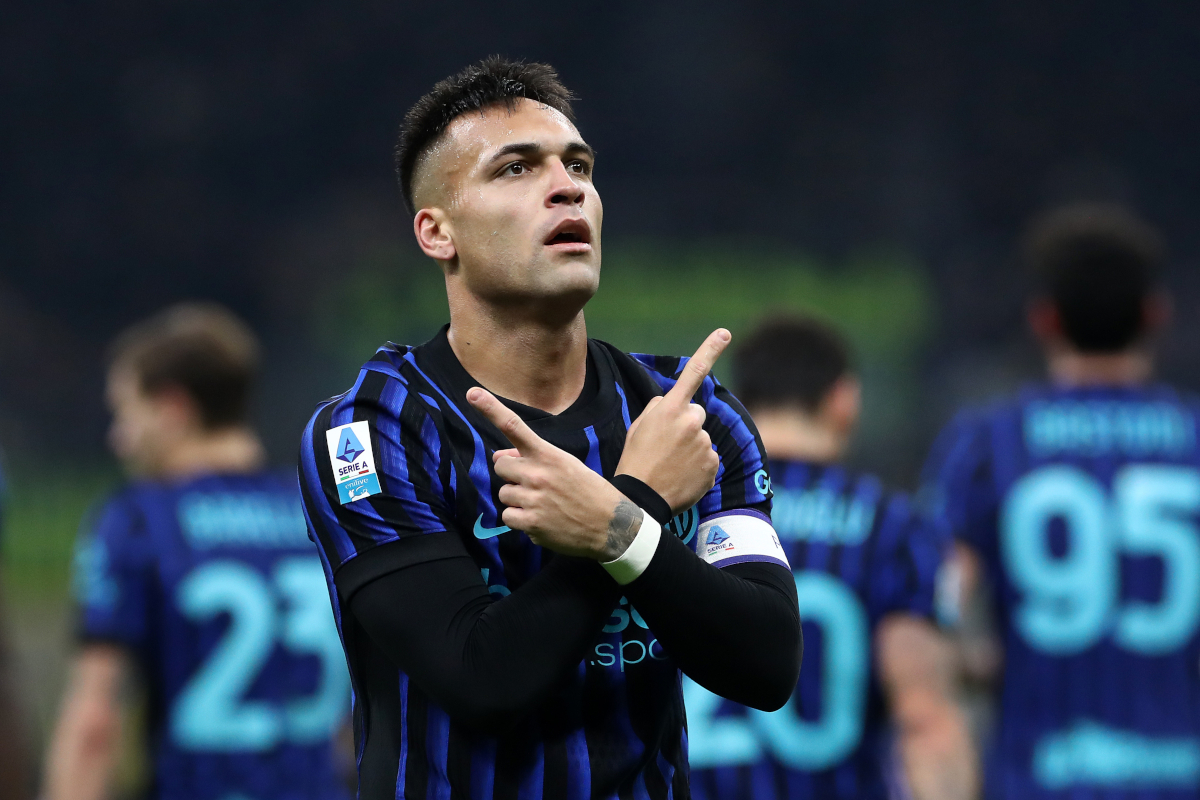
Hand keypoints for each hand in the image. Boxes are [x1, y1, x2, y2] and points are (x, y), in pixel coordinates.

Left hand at [467, 387, 643, 560]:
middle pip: (501, 466)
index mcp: (548, 454)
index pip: (514, 427)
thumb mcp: (566, 465)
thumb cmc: (588, 491)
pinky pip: (507, 516)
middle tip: (533, 483)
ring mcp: (533, 499)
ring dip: (517, 499)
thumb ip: (532, 458)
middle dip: (512, 474)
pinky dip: (520, 520)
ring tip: (543, 504)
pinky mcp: (531, 523)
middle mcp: (537, 474)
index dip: (490, 409)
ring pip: (504, 493)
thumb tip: (498, 455)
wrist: (611, 524)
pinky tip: (541, 520)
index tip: (472, 394)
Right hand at [615, 329, 729, 513]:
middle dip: (686, 424)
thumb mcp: (638, 427)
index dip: (710, 350)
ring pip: (701, 438)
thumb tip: (672, 403)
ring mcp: (704, 444)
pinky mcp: (713, 464)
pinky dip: (698, 466)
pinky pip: (708, 459)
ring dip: (690, 447)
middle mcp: (691, 422)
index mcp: (670, 409)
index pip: (693, 373)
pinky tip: (681, 476)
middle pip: (696, 414)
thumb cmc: (635, 460)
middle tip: (666, 445)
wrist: (642, 499)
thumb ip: (658, 408)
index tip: (725, 332)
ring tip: (671, 464)